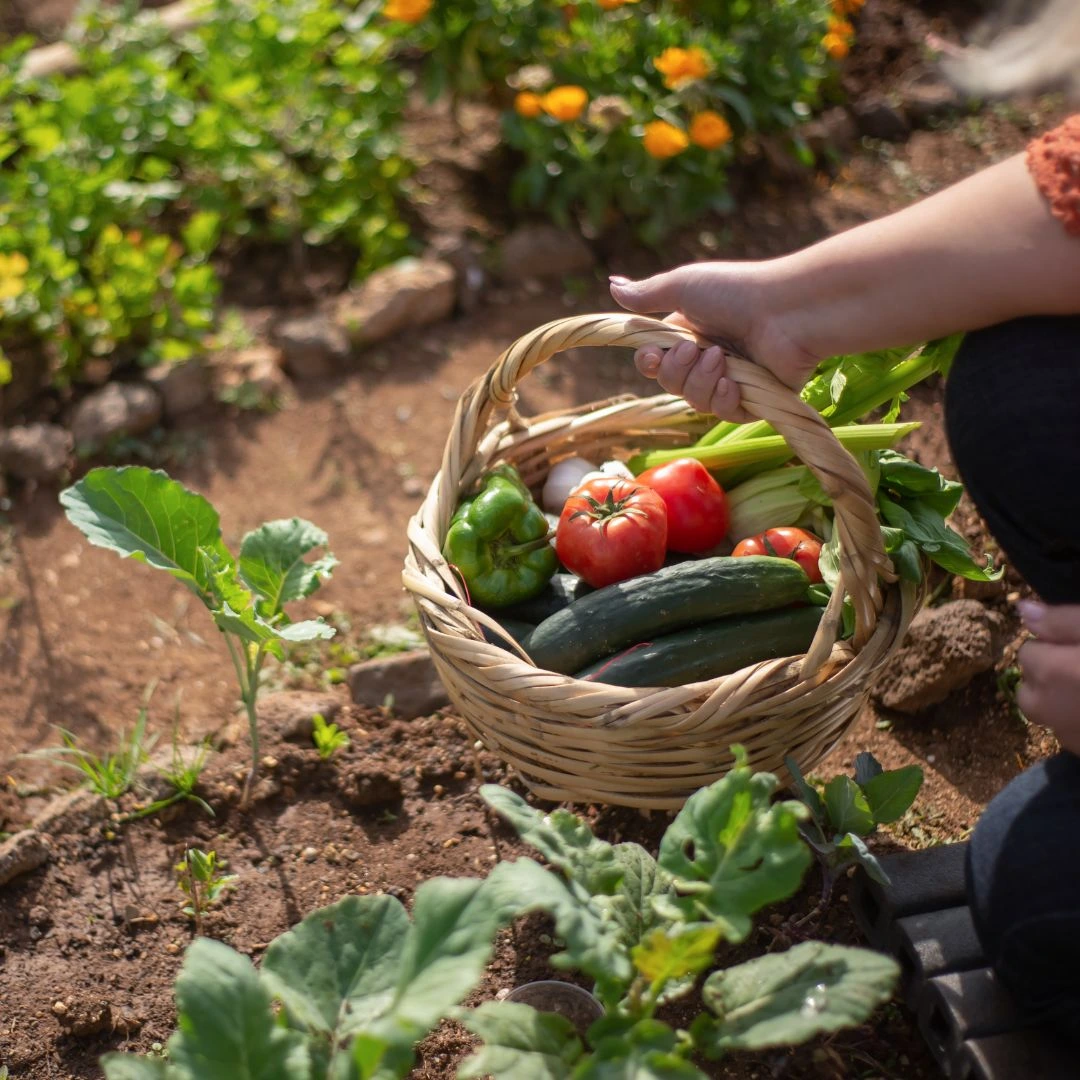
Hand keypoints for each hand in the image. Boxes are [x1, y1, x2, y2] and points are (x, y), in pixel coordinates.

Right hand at [609, 262, 820, 421]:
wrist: (788, 310)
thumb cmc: (737, 291)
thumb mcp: (684, 286)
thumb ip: (647, 294)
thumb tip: (612, 284)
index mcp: (690, 333)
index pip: (655, 361)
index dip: (649, 363)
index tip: (651, 356)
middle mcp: (708, 357)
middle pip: (670, 384)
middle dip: (676, 371)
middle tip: (695, 350)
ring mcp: (731, 380)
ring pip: (694, 401)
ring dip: (701, 382)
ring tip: (722, 359)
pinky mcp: (754, 399)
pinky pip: (724, 413)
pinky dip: (724, 400)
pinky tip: (733, 384)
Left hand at [1017, 601, 1079, 755]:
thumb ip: (1062, 621)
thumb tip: (1022, 609)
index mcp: (1052, 672)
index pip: (1028, 652)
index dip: (1055, 646)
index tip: (1078, 646)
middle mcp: (1049, 709)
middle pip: (1031, 687)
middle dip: (1052, 676)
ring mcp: (1067, 737)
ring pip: (1048, 713)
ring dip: (1064, 702)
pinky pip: (1069, 734)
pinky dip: (1079, 722)